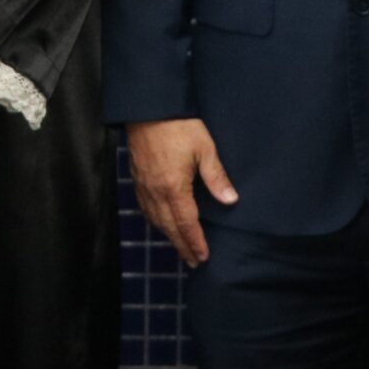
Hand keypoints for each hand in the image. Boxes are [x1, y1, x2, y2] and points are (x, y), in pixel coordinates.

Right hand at [123, 118, 238, 267]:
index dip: (195, 242)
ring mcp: (144, 185)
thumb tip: (230, 200)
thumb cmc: (179, 125)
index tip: (202, 257)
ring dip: (168, 235)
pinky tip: (160, 221)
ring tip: (179, 247)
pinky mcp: (137, 177)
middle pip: (169, 227)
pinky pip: (145, 207)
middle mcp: (155, 191)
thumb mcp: (205, 148)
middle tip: (192, 262)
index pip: (186, 223)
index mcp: (173, 187)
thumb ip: (216, 177)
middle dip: (182, 246)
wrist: (149, 107)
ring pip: (155, 219)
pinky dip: (155, 220)